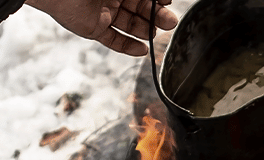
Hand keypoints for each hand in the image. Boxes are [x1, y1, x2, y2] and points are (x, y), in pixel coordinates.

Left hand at [26, 0, 178, 56]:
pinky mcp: (94, 29)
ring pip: (129, 26)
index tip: (169, 3)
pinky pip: (114, 40)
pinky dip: (128, 47)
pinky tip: (143, 50)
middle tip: (170, 23)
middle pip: (140, 11)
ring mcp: (104, 14)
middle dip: (156, 17)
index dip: (158, 0)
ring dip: (145, 31)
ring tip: (156, 34)